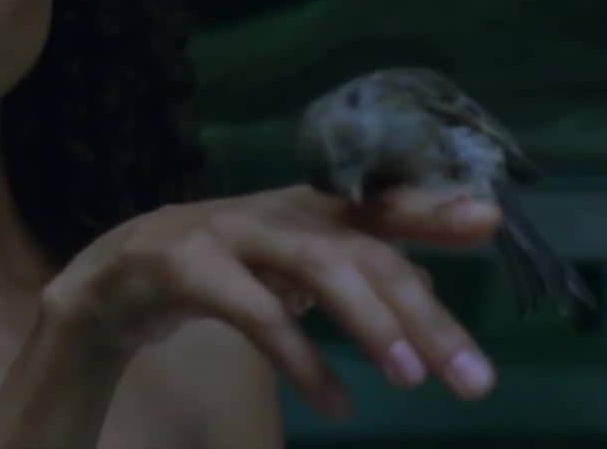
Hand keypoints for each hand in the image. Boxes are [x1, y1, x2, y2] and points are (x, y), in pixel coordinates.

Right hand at [42, 184, 500, 418]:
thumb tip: (428, 295)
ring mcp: (232, 230)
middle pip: (363, 249)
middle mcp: (277, 210)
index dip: (431, 208)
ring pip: (318, 268)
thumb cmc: (222, 268)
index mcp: (307, 207)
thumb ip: (355, 270)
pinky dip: (302, 362)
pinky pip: (258, 313)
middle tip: (474, 378)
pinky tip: (335, 405)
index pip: (380, 200)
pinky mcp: (190, 264)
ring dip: (371, 323)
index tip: (488, 219)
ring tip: (412, 378)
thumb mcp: (291, 264)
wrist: (117, 275)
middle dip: (423, 312)